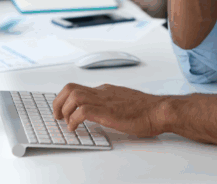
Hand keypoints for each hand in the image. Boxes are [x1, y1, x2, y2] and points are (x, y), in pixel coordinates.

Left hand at [52, 83, 167, 137]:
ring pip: (73, 95)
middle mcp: (103, 92)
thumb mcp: (125, 103)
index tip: (63, 111)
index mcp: (107, 90)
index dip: (66, 100)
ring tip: (65, 122)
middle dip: (58, 102)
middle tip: (57, 116)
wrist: (159, 110)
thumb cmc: (147, 110)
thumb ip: (113, 104)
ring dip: (64, 110)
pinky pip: (82, 111)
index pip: (79, 88)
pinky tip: (76, 128)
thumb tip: (104, 112)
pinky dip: (73, 120)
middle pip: (71, 88)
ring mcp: (105, 100)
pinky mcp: (107, 112)